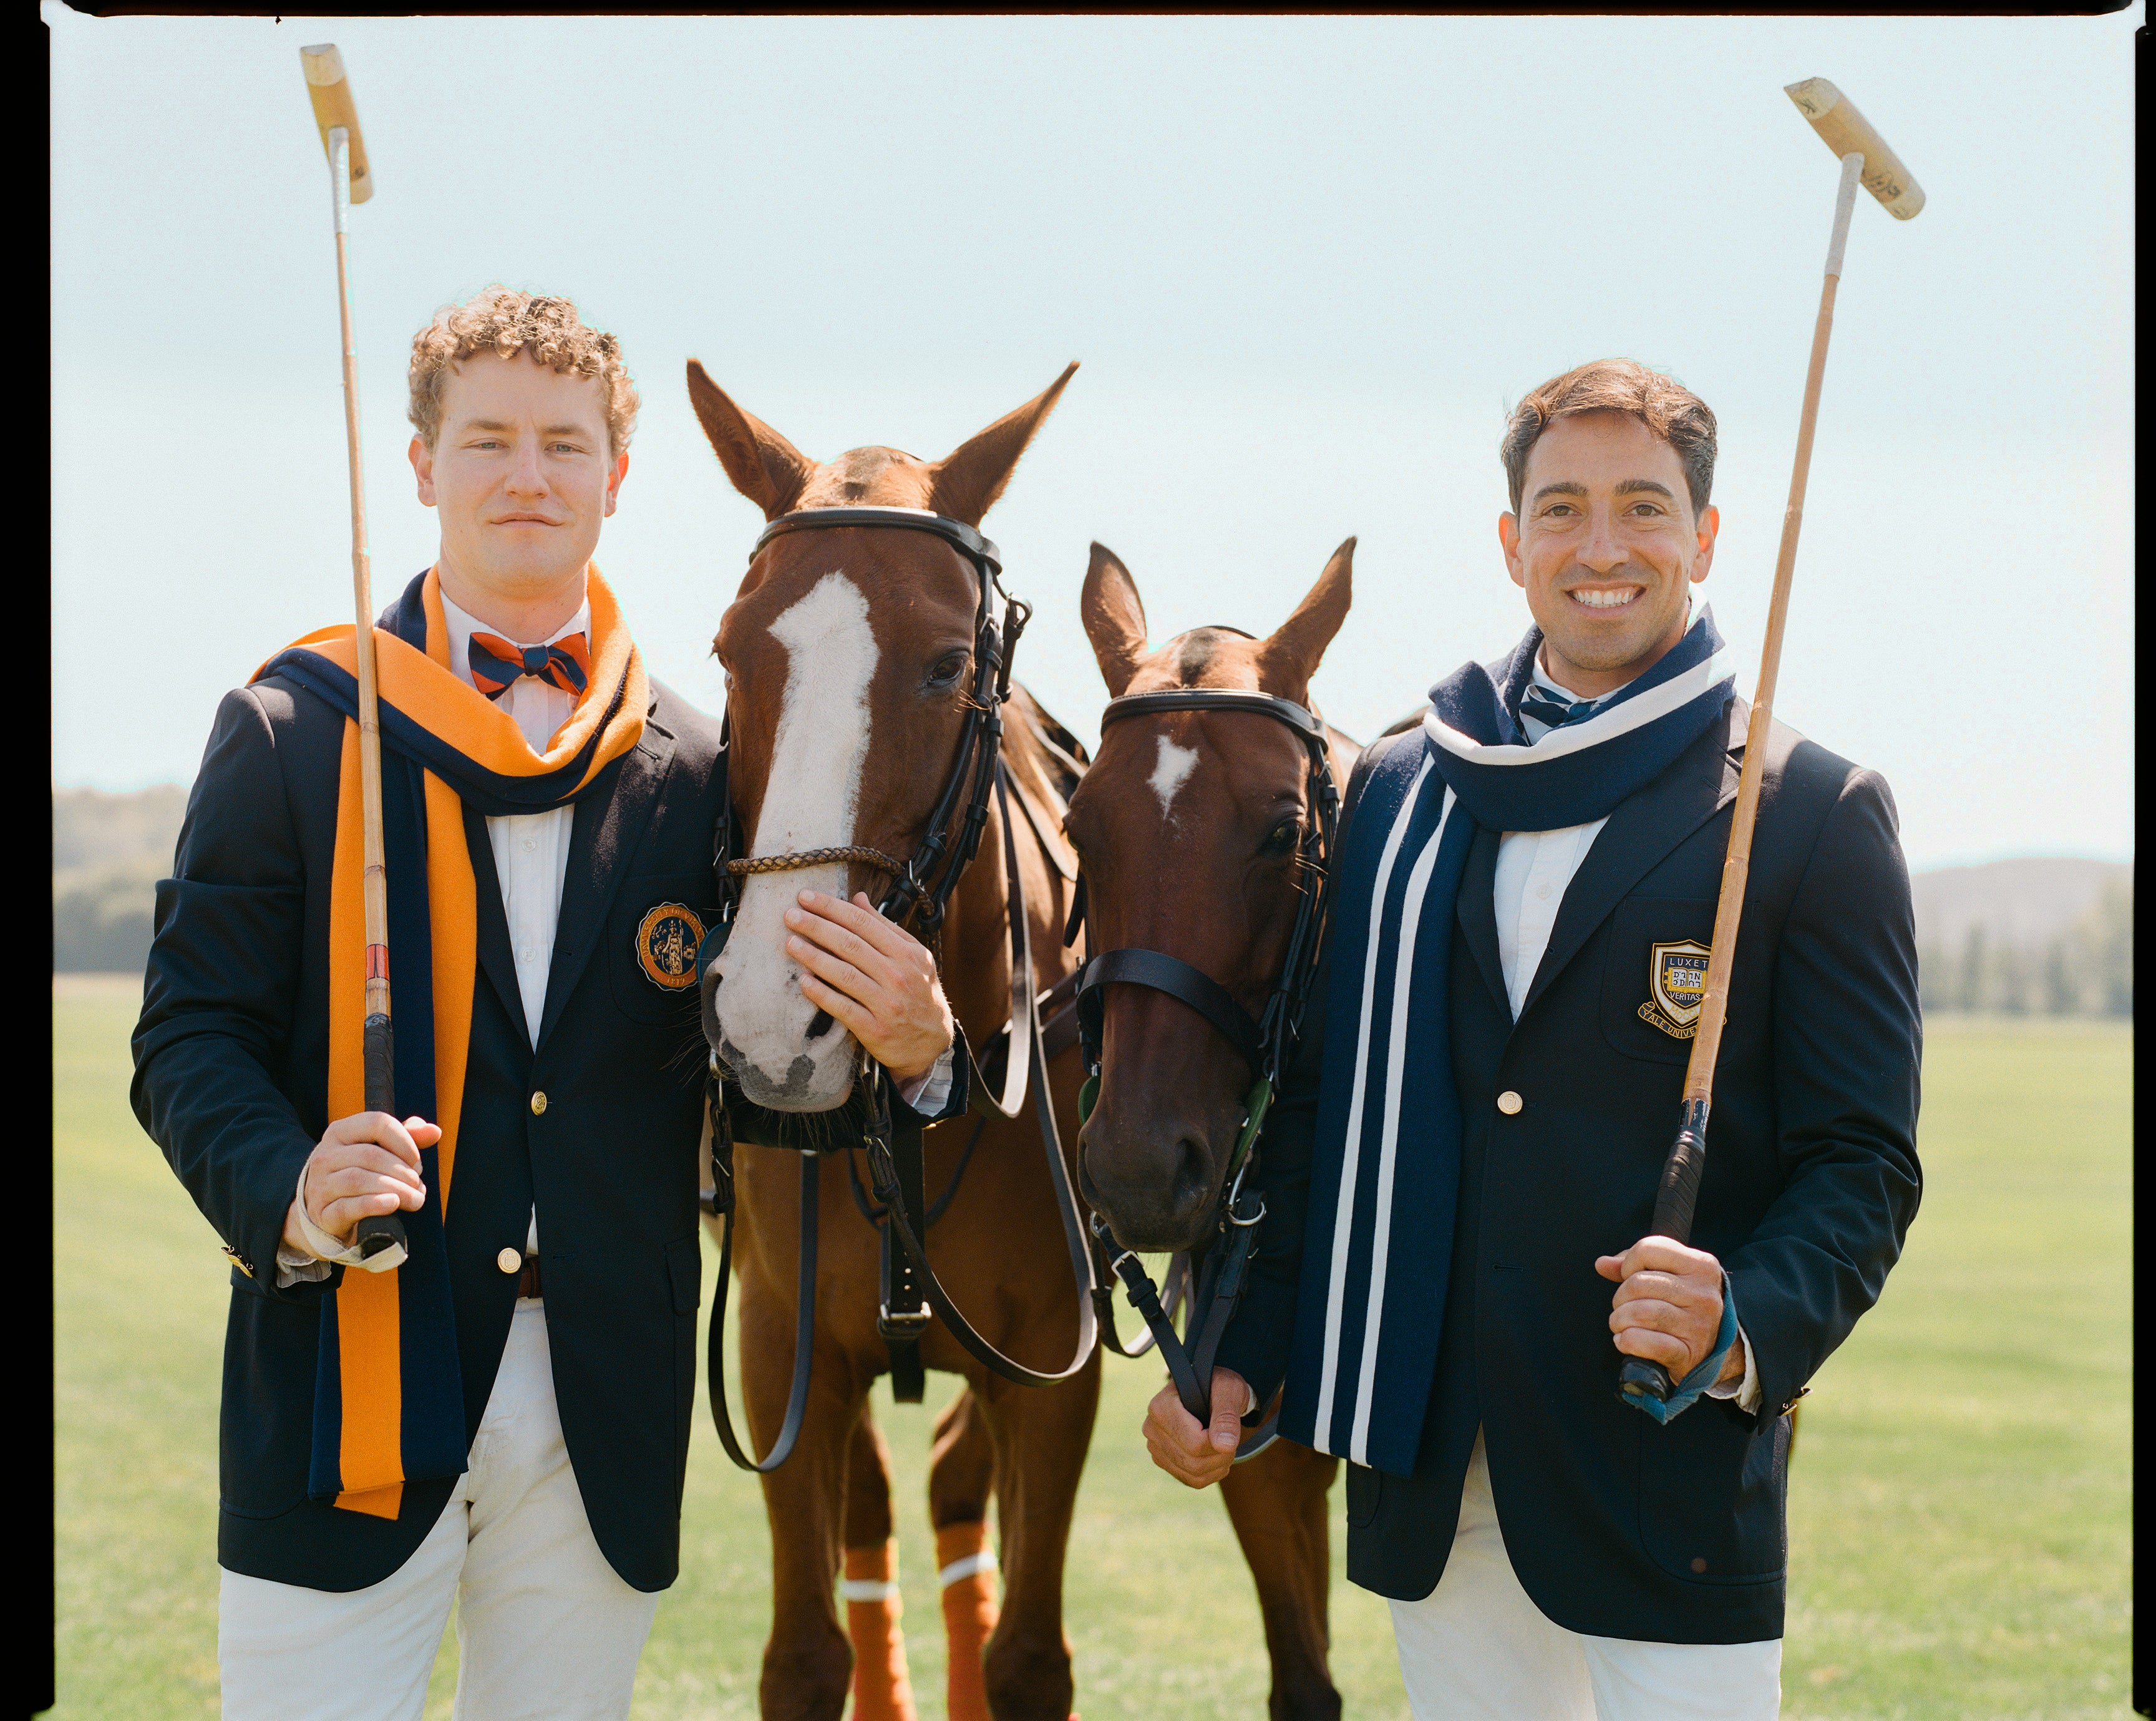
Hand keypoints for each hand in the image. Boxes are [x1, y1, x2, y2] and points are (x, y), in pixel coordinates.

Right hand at [284, 1112, 437, 1256]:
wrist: (328, 1211)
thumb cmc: (362, 1173)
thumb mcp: (381, 1150)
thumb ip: (408, 1137)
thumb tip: (435, 1131)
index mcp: (340, 1132)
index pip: (377, 1123)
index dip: (404, 1141)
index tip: (417, 1161)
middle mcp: (325, 1155)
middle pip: (370, 1155)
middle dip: (402, 1171)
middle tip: (418, 1184)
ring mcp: (320, 1184)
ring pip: (359, 1180)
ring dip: (395, 1189)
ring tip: (416, 1199)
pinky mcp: (322, 1212)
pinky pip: (347, 1206)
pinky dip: (373, 1204)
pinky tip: (393, 1204)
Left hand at [783, 890, 954, 1082]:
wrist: (931, 1042)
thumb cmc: (918, 993)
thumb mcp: (913, 956)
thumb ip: (885, 927)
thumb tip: (858, 898)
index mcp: (907, 953)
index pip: (863, 923)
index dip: (832, 907)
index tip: (806, 897)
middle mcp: (899, 976)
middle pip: (850, 945)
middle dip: (816, 927)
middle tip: (790, 915)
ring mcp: (887, 1004)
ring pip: (844, 974)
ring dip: (813, 957)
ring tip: (790, 944)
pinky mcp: (874, 1029)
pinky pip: (843, 1008)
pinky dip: (822, 994)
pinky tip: (803, 981)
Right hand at [1142, 1367, 1249, 1489]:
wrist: (1208, 1391)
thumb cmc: (1217, 1386)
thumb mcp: (1228, 1390)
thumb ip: (1226, 1416)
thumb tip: (1225, 1445)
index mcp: (1161, 1407)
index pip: (1195, 1443)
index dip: (1220, 1443)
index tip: (1230, 1430)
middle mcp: (1152, 1428)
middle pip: (1193, 1462)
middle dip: (1221, 1457)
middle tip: (1232, 1441)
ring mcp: (1155, 1446)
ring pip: (1192, 1474)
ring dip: (1217, 1467)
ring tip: (1225, 1448)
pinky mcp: (1162, 1460)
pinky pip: (1189, 1480)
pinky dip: (1209, 1475)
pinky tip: (1215, 1459)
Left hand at [1595, 1236, 1739, 1385]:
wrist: (1713, 1349)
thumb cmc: (1682, 1305)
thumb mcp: (1668, 1276)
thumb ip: (1633, 1265)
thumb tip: (1602, 1264)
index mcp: (1701, 1265)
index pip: (1648, 1249)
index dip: (1629, 1264)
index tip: (1631, 1277)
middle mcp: (1704, 1294)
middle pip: (1638, 1283)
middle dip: (1620, 1296)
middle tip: (1623, 1306)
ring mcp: (1698, 1325)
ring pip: (1639, 1312)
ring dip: (1619, 1320)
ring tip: (1621, 1323)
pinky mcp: (1688, 1353)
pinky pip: (1643, 1341)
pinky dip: (1626, 1341)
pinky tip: (1624, 1340)